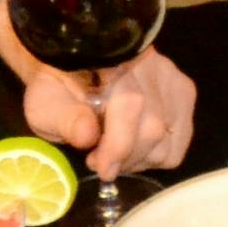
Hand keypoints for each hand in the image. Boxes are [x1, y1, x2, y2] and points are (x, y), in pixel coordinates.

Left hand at [0, 12, 196, 179]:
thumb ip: (63, 118)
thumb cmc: (57, 87)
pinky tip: (134, 147)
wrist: (75, 66)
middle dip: (126, 157)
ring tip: (114, 152)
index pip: (130, 105)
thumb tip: (87, 136)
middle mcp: (149, 61)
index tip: (101, 168)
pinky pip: (178, 141)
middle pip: (153, 127)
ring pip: (168, 138)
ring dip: (140, 159)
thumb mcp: (45, 103)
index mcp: (112, 58)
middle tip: (100, 161)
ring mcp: (170, 76)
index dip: (118, 145)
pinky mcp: (182, 92)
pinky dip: (156, 156)